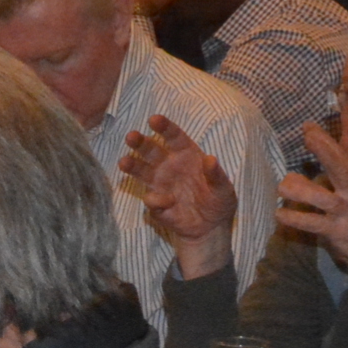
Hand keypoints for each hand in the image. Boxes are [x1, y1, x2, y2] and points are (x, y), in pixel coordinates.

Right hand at [120, 115, 237, 276]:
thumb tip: (211, 159)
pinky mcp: (157, 205)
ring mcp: (160, 184)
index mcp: (187, 155)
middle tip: (131, 137)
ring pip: (142, 171)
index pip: (173, 137)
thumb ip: (216, 175)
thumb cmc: (218, 201)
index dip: (164, 127)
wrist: (211, 227)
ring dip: (132, 166)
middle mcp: (169, 166)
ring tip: (124, 162)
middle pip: (151, 150)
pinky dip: (156, 201)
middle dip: (140, 142)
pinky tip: (168, 203)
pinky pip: (151, 200)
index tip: (154, 119)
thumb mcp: (224, 188)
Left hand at [277, 123, 347, 296]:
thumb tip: (294, 173)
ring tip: (283, 187)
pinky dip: (296, 218)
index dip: (325, 141)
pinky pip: (314, 224)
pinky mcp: (339, 233)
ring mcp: (347, 214)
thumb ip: (328, 183)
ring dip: (301, 191)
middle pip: (341, 169)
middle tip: (308, 137)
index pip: (341, 157)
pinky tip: (280, 214)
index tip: (308, 126)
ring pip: (324, 199)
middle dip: (325, 151)